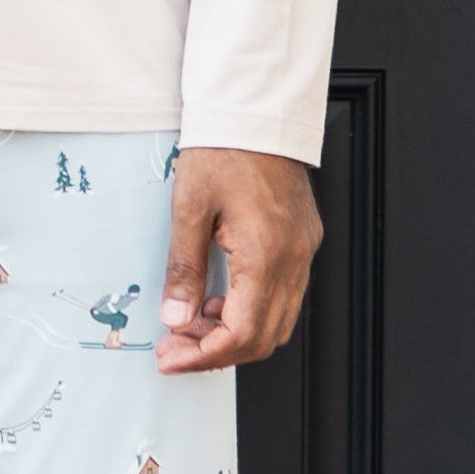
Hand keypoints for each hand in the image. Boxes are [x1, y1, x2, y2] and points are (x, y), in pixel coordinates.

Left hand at [157, 146, 320, 373]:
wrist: (257, 114)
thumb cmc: (225, 150)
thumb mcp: (189, 208)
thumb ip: (184, 269)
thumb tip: (175, 317)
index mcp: (266, 254)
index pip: (242, 333)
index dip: (205, 355)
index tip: (173, 359)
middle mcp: (293, 259)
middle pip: (264, 337)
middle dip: (217, 352)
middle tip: (175, 348)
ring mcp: (302, 251)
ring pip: (277, 321)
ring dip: (234, 334)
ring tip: (191, 324)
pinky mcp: (301, 242)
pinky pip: (283, 295)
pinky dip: (251, 310)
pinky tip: (218, 300)